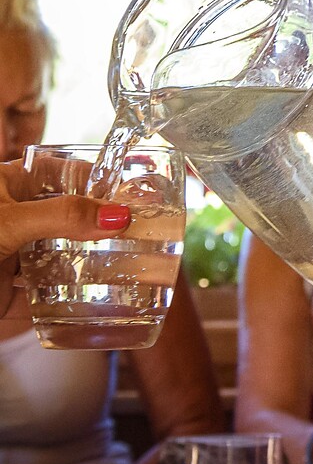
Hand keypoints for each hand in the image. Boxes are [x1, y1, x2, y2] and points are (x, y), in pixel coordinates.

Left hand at [0, 161, 130, 315]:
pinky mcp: (17, 289)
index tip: (141, 189)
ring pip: (69, 250)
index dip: (104, 178)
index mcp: (11, 185)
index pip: (69, 171)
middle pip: (75, 212)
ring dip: (97, 257)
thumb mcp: (9, 222)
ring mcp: (19, 252)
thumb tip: (120, 214)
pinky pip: (57, 287)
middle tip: (148, 227)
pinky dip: (79, 291)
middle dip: (107, 221)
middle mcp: (18, 216)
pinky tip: (105, 292)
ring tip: (136, 260)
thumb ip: (64, 216)